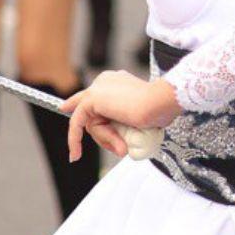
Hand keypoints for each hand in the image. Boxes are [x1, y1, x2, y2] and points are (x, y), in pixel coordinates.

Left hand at [61, 71, 179, 159]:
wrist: (160, 103)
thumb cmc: (157, 110)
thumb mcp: (138, 117)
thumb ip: (124, 122)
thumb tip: (118, 141)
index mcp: (117, 82)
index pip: (99, 103)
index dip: (94, 118)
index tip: (89, 128)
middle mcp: (105, 81)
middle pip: (93, 114)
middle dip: (105, 135)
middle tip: (121, 148)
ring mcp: (98, 87)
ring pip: (91, 122)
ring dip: (106, 139)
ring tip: (123, 146)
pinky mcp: (91, 98)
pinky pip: (77, 122)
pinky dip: (75, 139)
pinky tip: (76, 154)